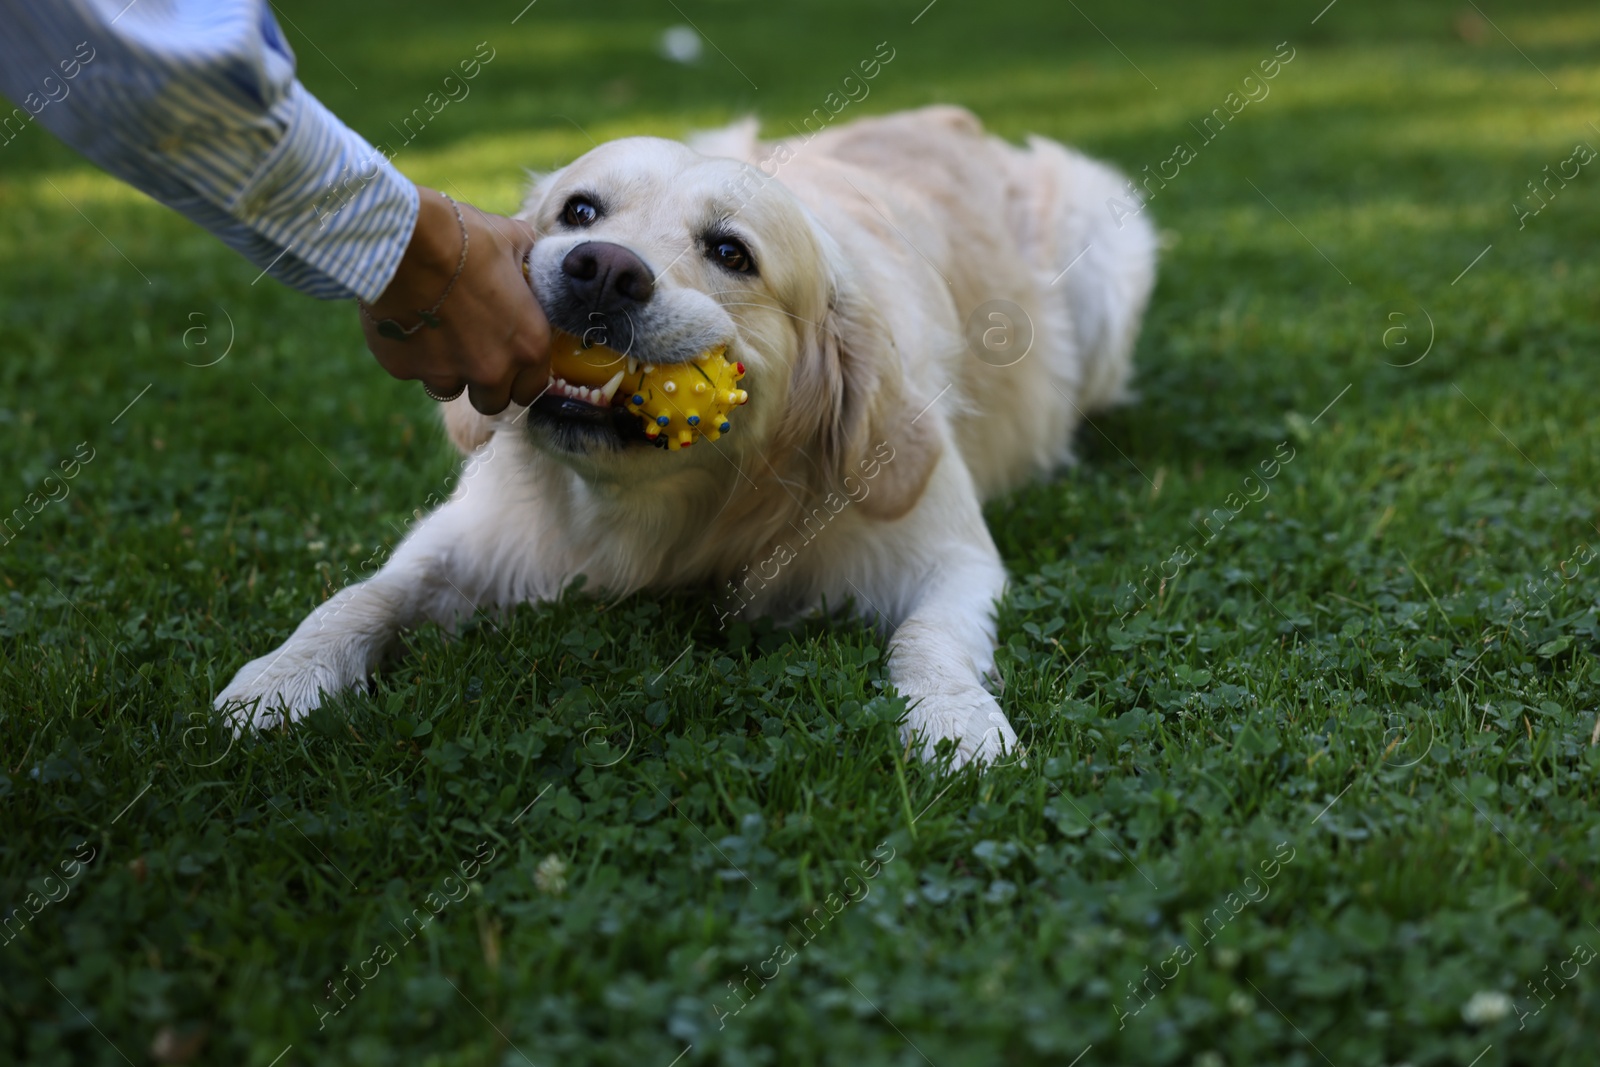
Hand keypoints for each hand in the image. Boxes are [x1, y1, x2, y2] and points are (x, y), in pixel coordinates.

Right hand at [360, 186, 549, 414]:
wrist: (403, 240)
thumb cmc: (464, 238)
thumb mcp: (509, 240)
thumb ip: (525, 255)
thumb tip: (528, 246)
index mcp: (528, 345)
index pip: (533, 388)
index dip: (521, 378)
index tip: (509, 362)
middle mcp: (492, 370)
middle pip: (492, 401)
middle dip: (483, 382)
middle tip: (471, 350)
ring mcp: (446, 374)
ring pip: (449, 389)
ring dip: (445, 370)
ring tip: (435, 331)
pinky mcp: (405, 369)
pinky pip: (411, 370)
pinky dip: (409, 353)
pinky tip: (404, 319)